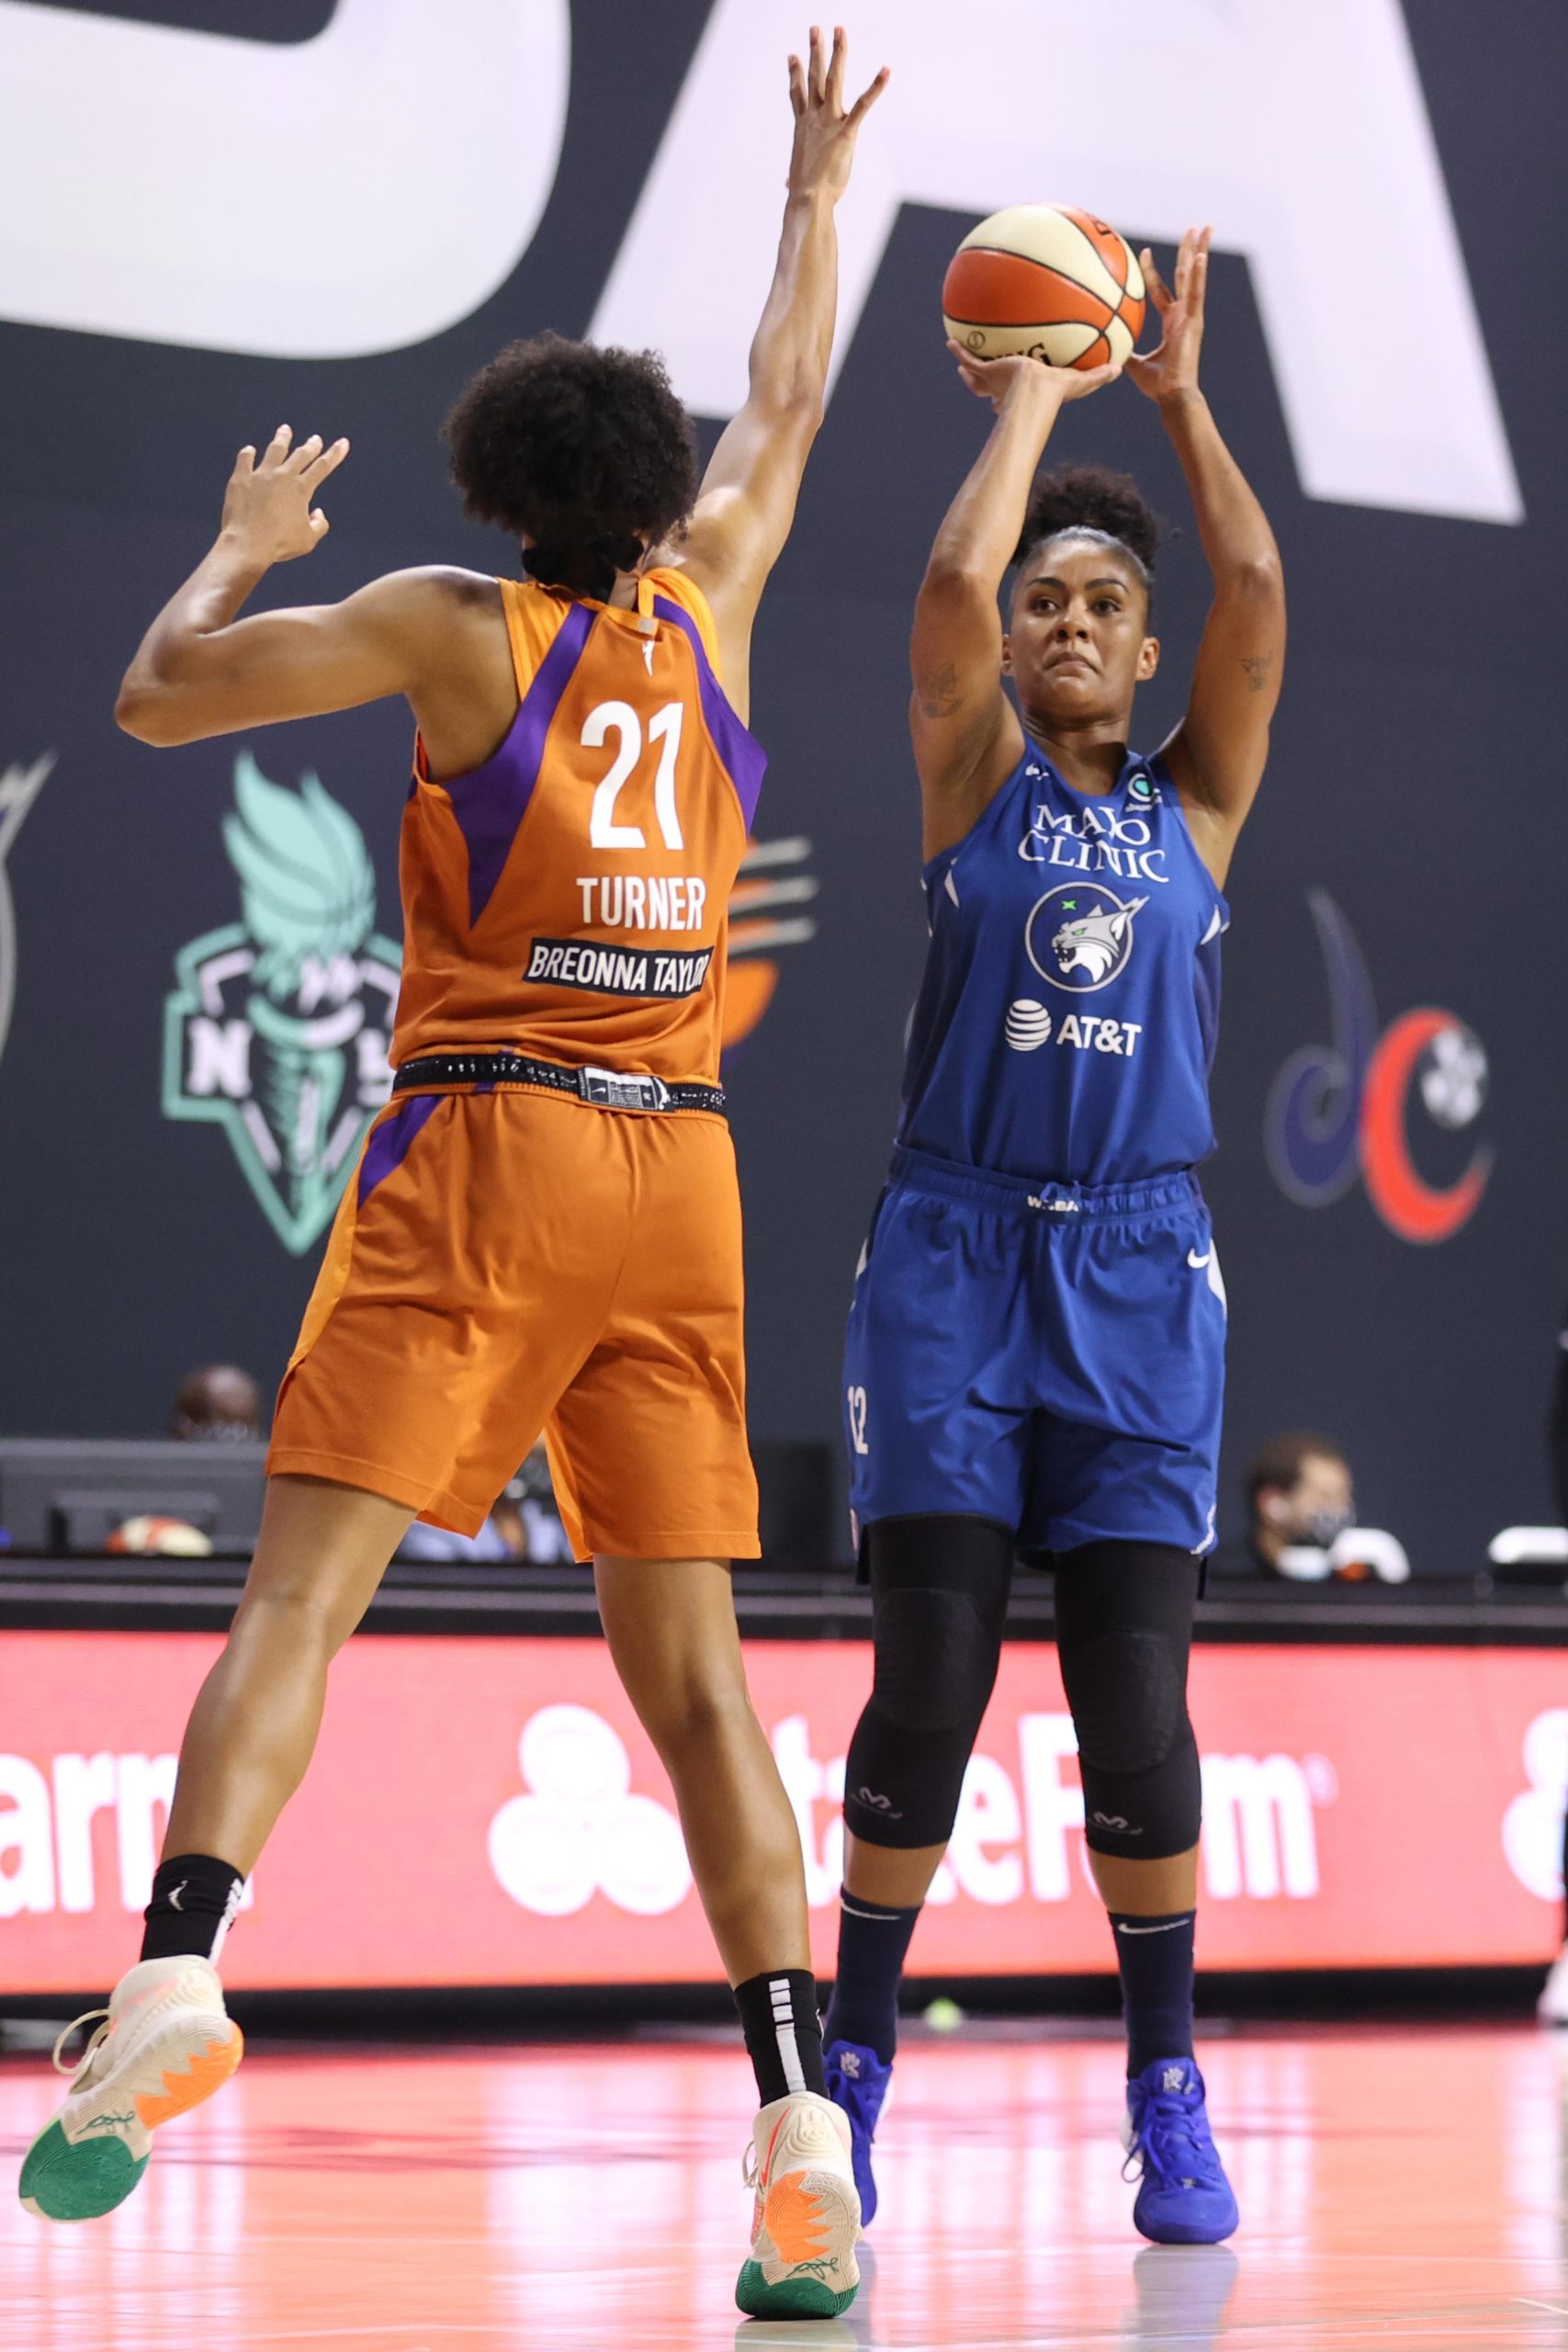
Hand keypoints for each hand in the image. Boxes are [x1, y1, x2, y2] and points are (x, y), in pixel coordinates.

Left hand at [219, 424, 349, 564]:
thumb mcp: (308, 540)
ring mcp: (260, 475)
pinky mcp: (241, 479)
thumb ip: (318, 525)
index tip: (342, 443)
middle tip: (315, 439)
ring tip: (285, 430)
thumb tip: (317, 513)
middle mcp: (282, 476)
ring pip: (274, 450)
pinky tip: (249, 450)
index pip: (322, 467)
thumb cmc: (280, 544)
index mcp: (301, 489)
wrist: (248, 543)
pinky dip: (248, 454)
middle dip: (310, 446)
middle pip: (300, 455)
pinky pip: (245, 460)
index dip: (334, 454)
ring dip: (282, 439)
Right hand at [787, 24, 888, 202]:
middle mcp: (814, 119)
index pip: (797, 95)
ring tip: (839, 30)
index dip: (795, 75)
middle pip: (814, 78)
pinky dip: (876, 87)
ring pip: (834, 79)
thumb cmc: (804, 195)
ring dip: (837, 53)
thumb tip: (788, 184)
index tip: (792, 56)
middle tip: (815, 28)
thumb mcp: (799, 180)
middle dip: (815, 51)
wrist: (808, 199)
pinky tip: (886, 70)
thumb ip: (795, 176)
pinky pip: (863, 105)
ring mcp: (830, 122)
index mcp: (803, 128)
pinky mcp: (847, 132)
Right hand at [947, 340, 1120, 413]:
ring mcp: (994, 380)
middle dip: (985, 387)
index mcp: (1023, 393)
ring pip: (976, 378)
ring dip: (967, 372)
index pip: (1013, 398)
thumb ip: (1098, 376)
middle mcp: (1005, 388)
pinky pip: (969, 359)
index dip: (1009, 399)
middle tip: (981, 379)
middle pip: (991, 390)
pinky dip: (958, 352)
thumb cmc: (1055, 391)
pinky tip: (950, 341)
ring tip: (960, 362)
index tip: (1006, 398)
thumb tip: (1119, 369)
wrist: (1034, 391)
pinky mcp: (986, 371)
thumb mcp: (1079, 382)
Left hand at [1126, 226, 1209, 405]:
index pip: (1161, 289)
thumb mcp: (1133, 364)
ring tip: (1205, 227)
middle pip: (1185, 274)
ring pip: (1195, 276)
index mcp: (1172, 321)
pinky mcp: (1194, 321)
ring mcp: (1191, 315)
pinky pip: (1195, 292)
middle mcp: (1184, 314)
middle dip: (1189, 250)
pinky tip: (1201, 254)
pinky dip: (1199, 273)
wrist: (1173, 396)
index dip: (1152, 271)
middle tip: (1193, 228)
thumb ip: (1123, 350)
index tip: (1144, 252)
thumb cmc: (1157, 386)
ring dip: (1199, 250)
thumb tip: (1101, 345)